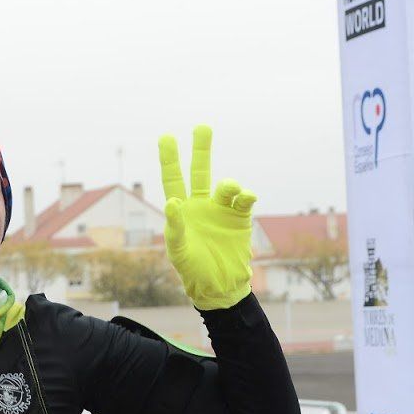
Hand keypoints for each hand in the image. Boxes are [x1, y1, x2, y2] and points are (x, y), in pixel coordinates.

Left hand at [158, 126, 256, 309]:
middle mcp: (201, 205)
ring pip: (225, 187)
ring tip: (230, 188)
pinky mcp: (240, 219)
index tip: (167, 136)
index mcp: (181, 210)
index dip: (170, 159)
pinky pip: (244, 201)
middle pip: (200, 171)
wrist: (219, 286)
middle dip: (201, 150)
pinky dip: (245, 195)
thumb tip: (172, 202)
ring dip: (229, 184)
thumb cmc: (192, 269)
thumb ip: (175, 226)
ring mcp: (221, 210)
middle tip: (202, 127)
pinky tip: (246, 196)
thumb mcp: (178, 250)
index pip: (173, 180)